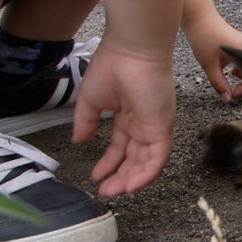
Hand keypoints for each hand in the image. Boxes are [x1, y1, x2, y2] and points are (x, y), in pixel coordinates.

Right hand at [71, 38, 175, 196]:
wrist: (132, 49)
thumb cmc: (113, 65)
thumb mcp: (91, 100)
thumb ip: (85, 122)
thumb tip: (78, 141)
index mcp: (128, 115)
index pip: (121, 146)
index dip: (109, 163)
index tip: (96, 176)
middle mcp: (144, 123)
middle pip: (134, 158)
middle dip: (120, 176)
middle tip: (106, 191)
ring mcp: (155, 126)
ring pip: (147, 162)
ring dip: (131, 180)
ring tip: (115, 191)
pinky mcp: (163, 127)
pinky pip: (158, 158)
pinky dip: (146, 174)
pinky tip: (131, 186)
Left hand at [185, 13, 241, 100]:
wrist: (198, 16)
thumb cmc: (203, 37)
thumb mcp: (209, 64)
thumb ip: (219, 83)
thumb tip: (227, 99)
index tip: (231, 94)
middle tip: (229, 91)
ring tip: (228, 80)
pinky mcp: (241, 45)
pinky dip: (239, 70)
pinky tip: (229, 71)